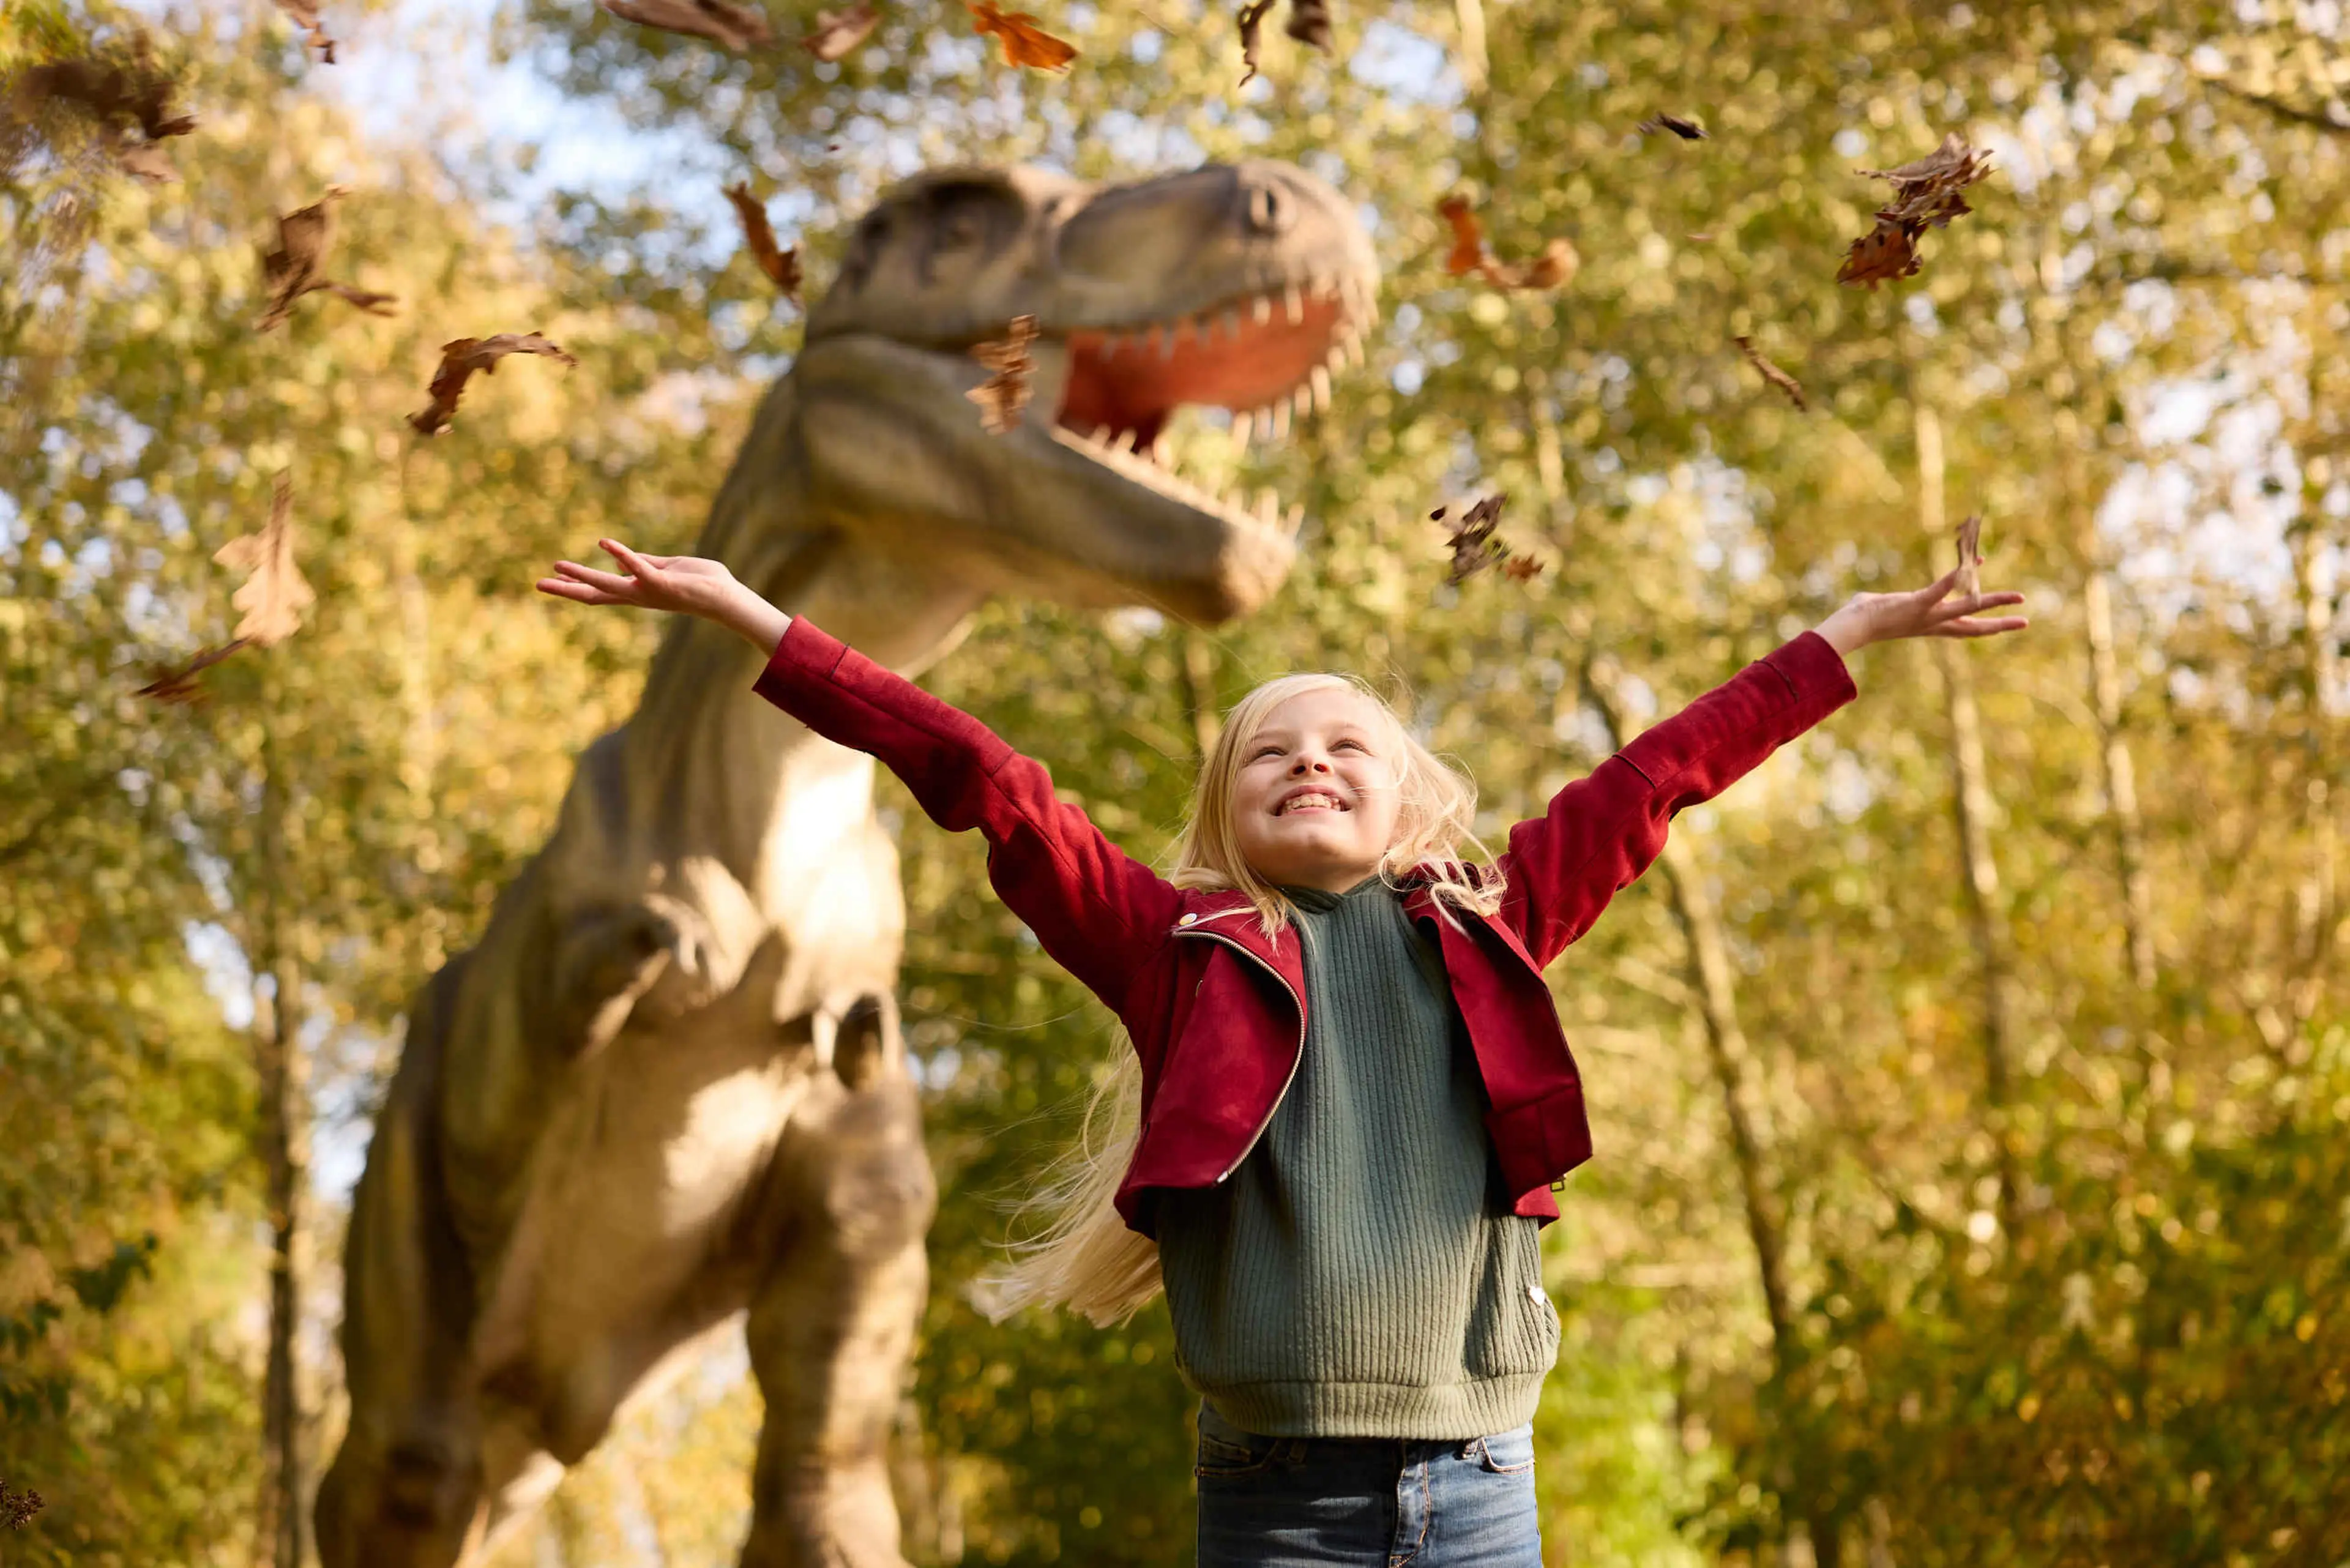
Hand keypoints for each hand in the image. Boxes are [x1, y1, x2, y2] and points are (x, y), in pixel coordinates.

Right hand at [537, 539, 790, 651]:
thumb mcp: (665, 570)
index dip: (575, 585)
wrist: (726, 597)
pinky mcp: (662, 583)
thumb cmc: (700, 583)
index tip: (552, 578)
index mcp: (638, 591)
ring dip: (581, 573)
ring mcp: (648, 591)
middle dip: (565, 589)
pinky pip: (638, 567)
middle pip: (594, 595)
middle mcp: (638, 595)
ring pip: (608, 584)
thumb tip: (618, 561)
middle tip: (537, 583)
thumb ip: (642, 564)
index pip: (600, 591)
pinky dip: (621, 555)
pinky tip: (603, 543)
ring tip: (557, 564)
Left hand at [1814, 567, 2028, 656]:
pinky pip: (1940, 591)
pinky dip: (1954, 579)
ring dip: (1993, 600)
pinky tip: (1971, 566)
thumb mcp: (1884, 610)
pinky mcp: (1917, 603)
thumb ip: (1887, 603)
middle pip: (1975, 626)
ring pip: (1968, 608)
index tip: (2010, 624)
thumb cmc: (1862, 617)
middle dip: (2001, 623)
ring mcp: (1927, 614)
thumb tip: (1872, 599)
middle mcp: (1934, 623)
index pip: (1966, 628)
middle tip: (2025, 620)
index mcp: (1931, 626)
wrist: (1852, 626)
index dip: (1989, 626)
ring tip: (2017, 596)